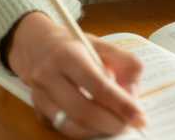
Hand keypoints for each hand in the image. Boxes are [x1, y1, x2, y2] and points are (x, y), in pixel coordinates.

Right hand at [7, 12, 146, 137]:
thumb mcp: (100, 43)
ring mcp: (40, 95)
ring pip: (71, 125)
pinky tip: (96, 123)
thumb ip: (123, 61)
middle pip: (83, 111)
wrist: (34, 44)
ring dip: (97, 130)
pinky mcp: (37, 109)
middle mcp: (50, 76)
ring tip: (115, 124)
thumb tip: (133, 92)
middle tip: (129, 124)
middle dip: (111, 123)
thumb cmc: (72, 44)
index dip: (122, 104)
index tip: (140, 117)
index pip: (98, 85)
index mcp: (69, 55)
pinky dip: (83, 131)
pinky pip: (62, 127)